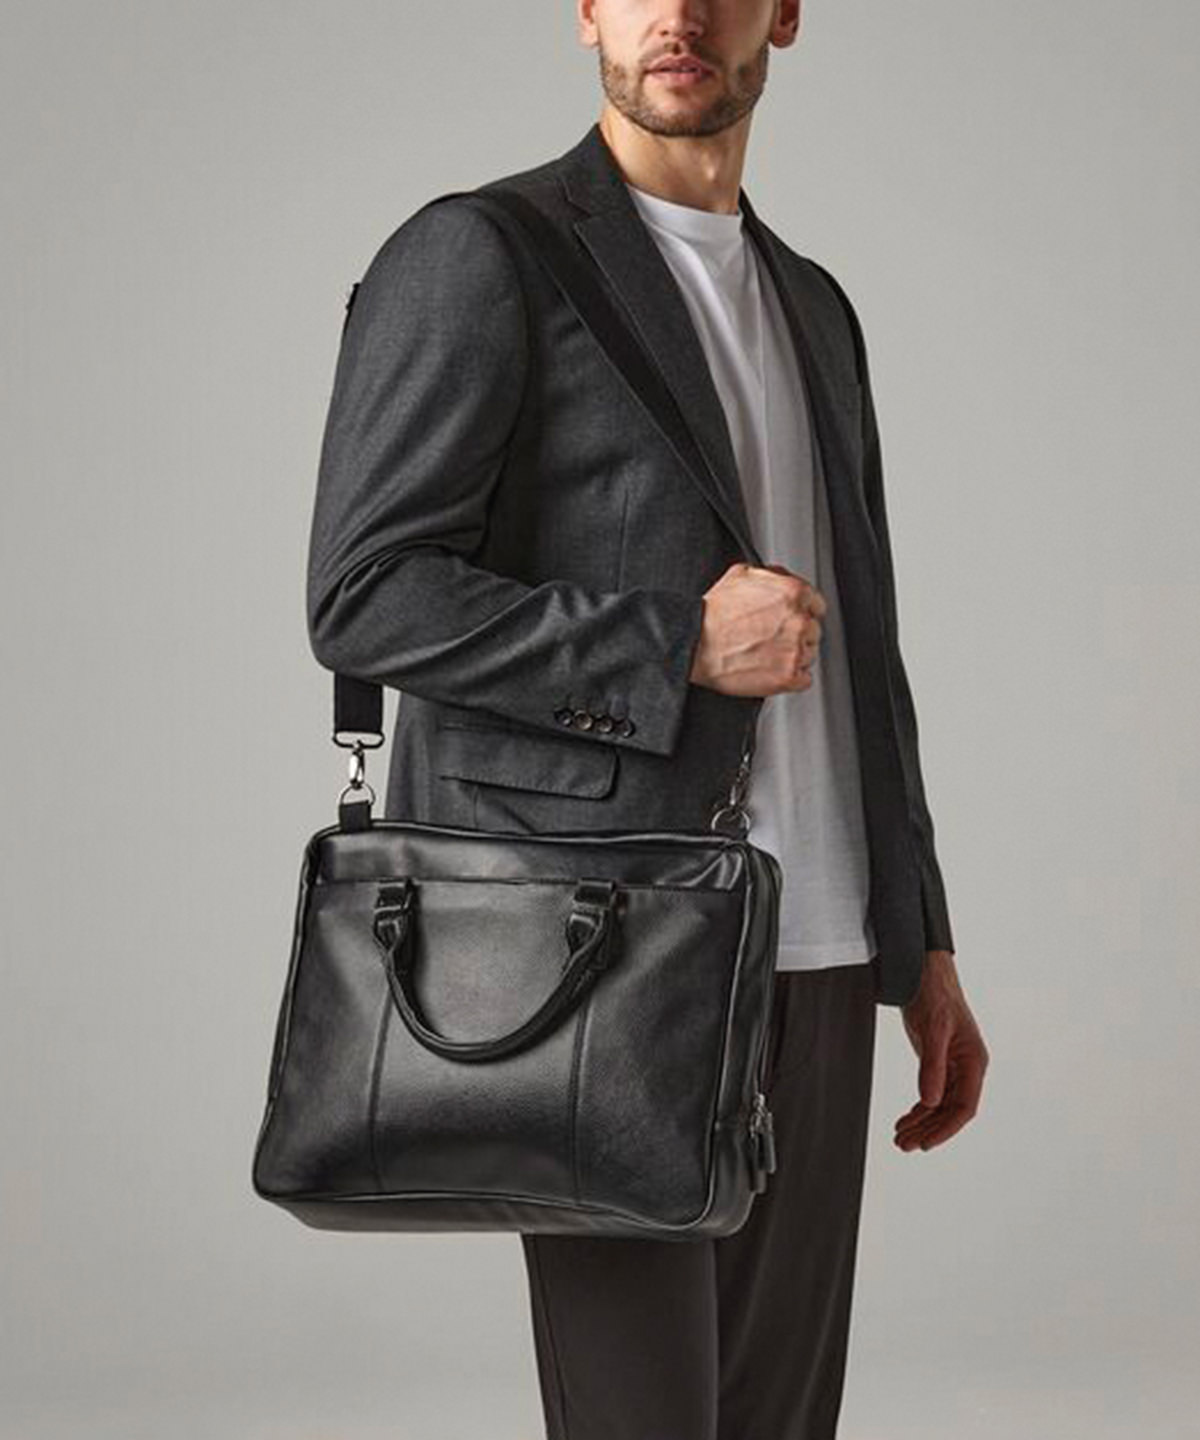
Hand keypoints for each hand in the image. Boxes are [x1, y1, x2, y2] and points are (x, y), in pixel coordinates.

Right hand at [689, 560, 826, 696]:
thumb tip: (783, 579)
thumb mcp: (741, 575)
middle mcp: (798, 621)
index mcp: (793, 593)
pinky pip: (804, 679)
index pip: (817, 605)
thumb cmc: (713, 612)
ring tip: (766, 653)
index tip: (790, 619)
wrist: (694, 644)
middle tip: (771, 637)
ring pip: (810, 654)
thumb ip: (772, 575)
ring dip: (793, 655)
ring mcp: (795, 650)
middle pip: (814, 631)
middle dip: (796, 634)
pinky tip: (771, 669)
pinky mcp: (788, 676)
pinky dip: (791, 677)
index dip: (802, 612)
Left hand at [893, 951, 987, 1151]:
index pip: (964, 1107)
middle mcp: (967, 1068)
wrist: (924, 973)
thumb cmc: (936, 995)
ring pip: (939, 1105)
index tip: (926, 1143)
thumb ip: (932, 1066)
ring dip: (920, 1123)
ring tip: (900, 1138)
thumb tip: (930, 1102)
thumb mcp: (933, 1030)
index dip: (946, 1128)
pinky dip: (918, 1109)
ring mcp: (952, 1066)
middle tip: (905, 1145)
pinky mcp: (938, 1061)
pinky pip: (931, 1093)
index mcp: (974, 1061)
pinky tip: (905, 1120)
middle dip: (929, 1130)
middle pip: (950, 1111)